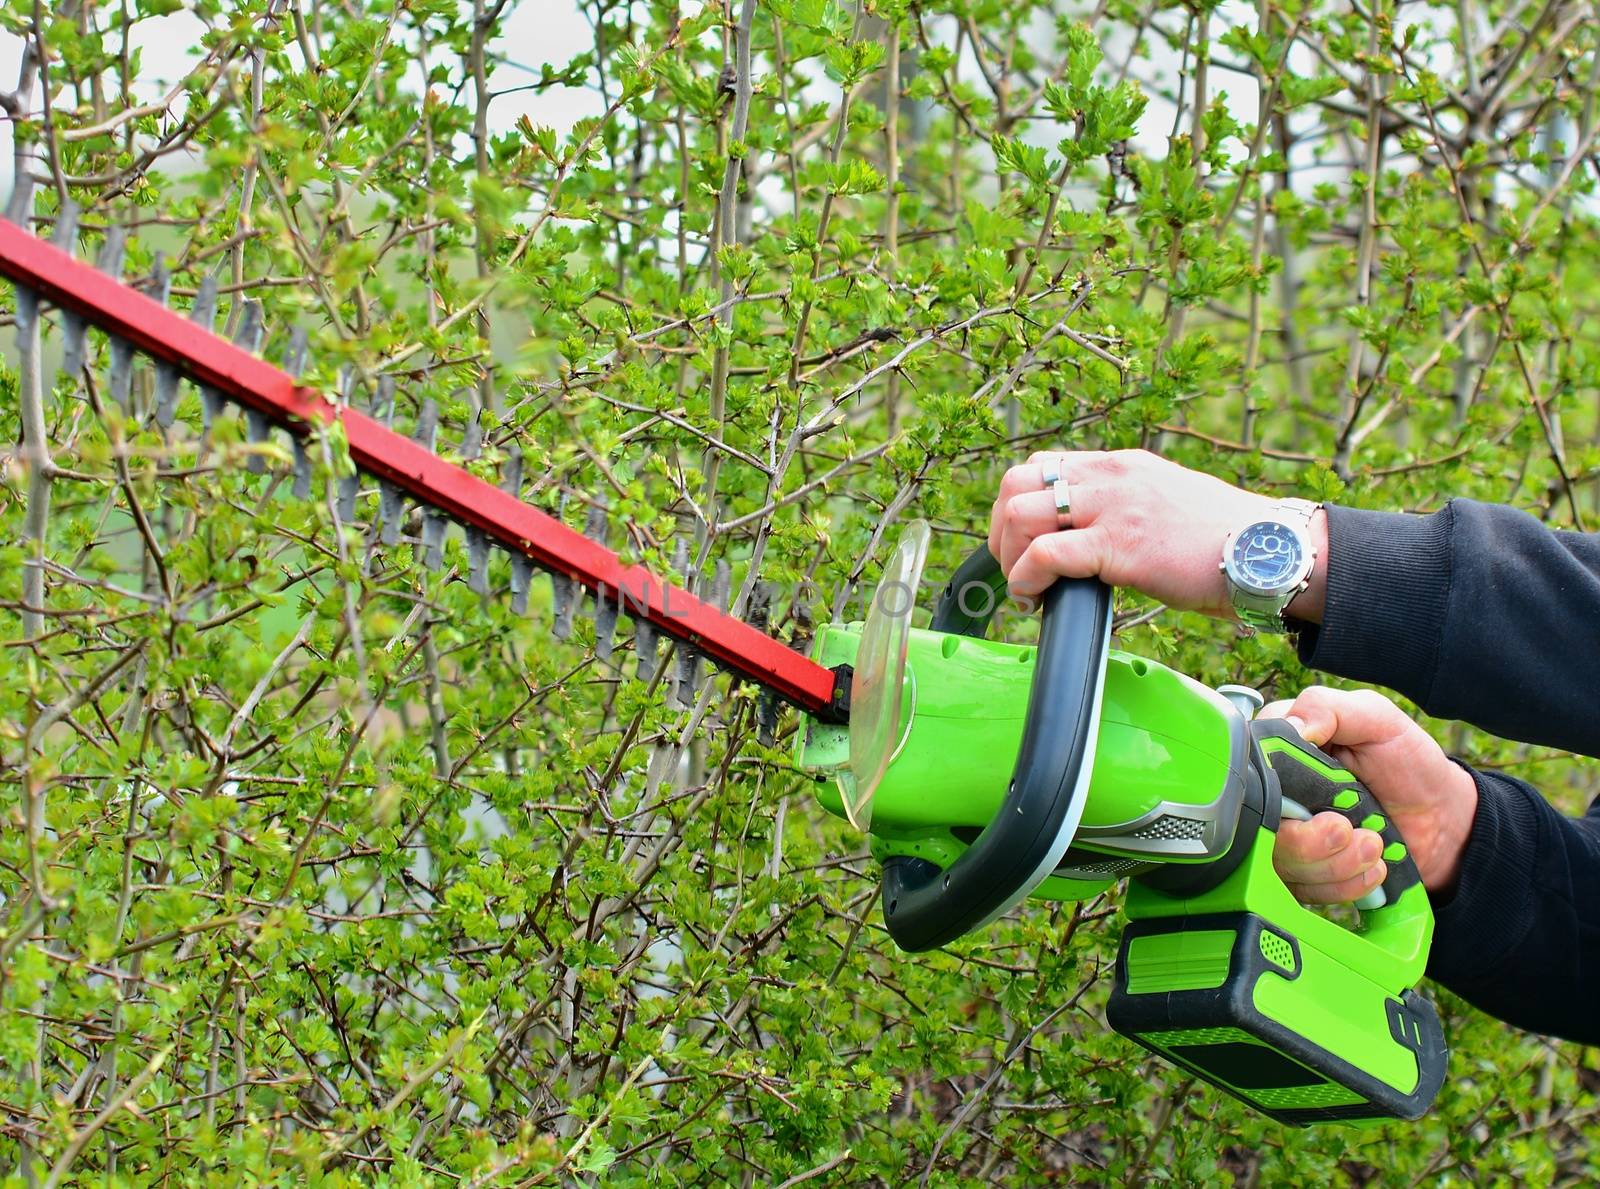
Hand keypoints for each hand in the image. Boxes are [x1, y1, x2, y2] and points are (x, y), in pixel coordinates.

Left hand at [988, 449, 1327, 619]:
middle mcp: (1110, 477)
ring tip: (1027, 589)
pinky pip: (1046, 553)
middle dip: (1001, 531)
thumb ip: (1121, 512)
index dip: (1015, 507)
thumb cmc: (1225, 543)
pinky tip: (1036, 599)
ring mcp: (1114, 507)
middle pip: (1015, 483)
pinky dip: (1025, 579)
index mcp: (1119, 466)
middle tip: (1015, 570)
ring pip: (1020, 513)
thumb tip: (1084, 545)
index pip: (1039, 467)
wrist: (1272, 552)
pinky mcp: (1121, 544)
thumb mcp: (1162, 508)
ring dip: (1009, 557)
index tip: (1021, 546)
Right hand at [1264, 687, 1478, 902]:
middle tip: (1348, 829)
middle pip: (1257, 827)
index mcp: (1281, 747)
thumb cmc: (1408, 761)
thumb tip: (1289, 727)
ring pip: (1281, 864)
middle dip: (1309, 841)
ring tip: (1374, 845)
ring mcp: (1287, 835)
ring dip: (1334, 864)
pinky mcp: (1304, 872)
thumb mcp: (1376, 718)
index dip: (1274, 790)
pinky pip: (1305, 892)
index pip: (1247, 770)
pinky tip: (1371, 868)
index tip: (1315, 796)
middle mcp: (1275, 792)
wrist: (1442, 819)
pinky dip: (1344, 885)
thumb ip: (1328, 708)